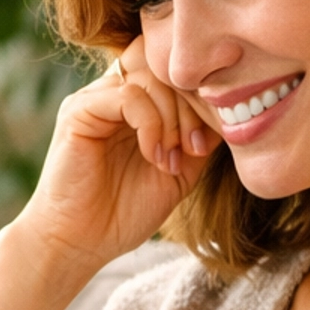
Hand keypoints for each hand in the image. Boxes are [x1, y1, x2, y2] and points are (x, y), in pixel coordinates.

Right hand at [15, 41, 216, 276]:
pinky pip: (127, 95)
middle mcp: (114, 93)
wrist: (80, 244)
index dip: (201, 95)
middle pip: (165, 66)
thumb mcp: (180, 173)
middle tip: (195, 148)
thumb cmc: (124, 213)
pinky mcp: (79, 111)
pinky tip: (153, 156)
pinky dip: (151, 124)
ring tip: (171, 159)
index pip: (174, 69)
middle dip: (191, 105)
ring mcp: (95, 99)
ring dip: (173, 118)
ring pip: (149, 76)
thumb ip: (199, 138)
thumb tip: (230, 109)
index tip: (209, 141)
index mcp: (137, 104)